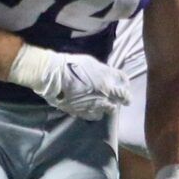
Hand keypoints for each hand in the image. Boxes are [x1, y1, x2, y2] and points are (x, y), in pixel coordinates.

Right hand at [10, 45, 128, 120]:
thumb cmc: (71, 65)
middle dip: (124, 99)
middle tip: (123, 100)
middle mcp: (104, 94)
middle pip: (122, 98)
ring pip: (109, 110)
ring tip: (105, 105)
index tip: (125, 86)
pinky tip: (92, 109)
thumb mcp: (92, 63)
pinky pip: (94, 116)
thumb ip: (104, 71)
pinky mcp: (83, 112)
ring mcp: (94, 105)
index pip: (124, 83)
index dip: (125, 84)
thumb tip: (109, 75)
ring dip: (109, 107)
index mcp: (107, 80)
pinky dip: (95, 112)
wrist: (53, 76)